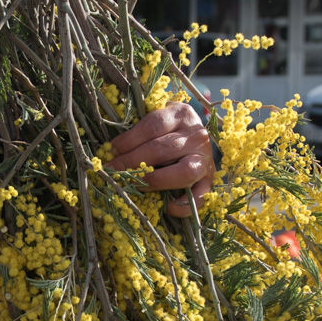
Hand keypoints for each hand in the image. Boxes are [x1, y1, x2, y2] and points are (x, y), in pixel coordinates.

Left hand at [107, 102, 214, 216]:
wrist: (198, 137)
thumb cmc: (169, 129)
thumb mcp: (157, 119)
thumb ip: (139, 129)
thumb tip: (111, 150)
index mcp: (182, 114)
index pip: (154, 125)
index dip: (130, 139)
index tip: (112, 149)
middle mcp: (198, 136)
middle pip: (163, 149)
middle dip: (133, 161)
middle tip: (113, 169)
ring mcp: (206, 159)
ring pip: (183, 172)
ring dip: (154, 180)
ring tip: (134, 184)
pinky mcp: (210, 181)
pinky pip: (200, 197)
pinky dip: (183, 205)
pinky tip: (166, 206)